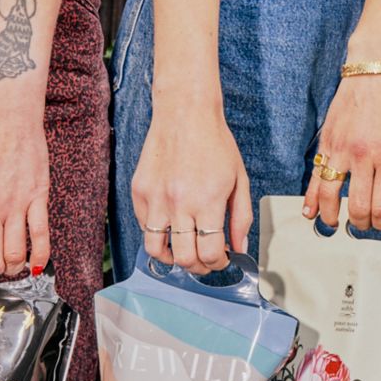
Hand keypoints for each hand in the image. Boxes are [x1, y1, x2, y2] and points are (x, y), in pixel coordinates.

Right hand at [132, 112, 250, 274]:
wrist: (185, 114)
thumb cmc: (215, 144)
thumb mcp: (239, 180)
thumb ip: (241, 218)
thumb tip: (240, 248)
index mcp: (208, 201)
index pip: (211, 253)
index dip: (219, 264)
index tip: (223, 259)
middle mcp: (179, 203)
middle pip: (184, 259)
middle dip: (199, 267)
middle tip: (205, 260)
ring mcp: (155, 198)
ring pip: (156, 250)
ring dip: (173, 258)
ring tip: (184, 251)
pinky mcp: (139, 192)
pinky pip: (144, 228)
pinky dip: (157, 235)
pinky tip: (172, 228)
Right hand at [304, 75, 380, 230]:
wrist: (374, 71)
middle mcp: (364, 156)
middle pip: (357, 206)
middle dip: (360, 223)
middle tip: (363, 226)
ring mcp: (342, 149)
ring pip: (329, 194)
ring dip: (331, 216)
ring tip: (333, 224)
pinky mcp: (327, 142)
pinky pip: (316, 174)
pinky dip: (311, 196)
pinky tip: (310, 210)